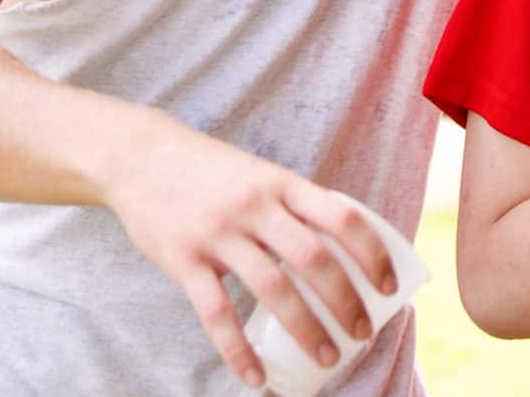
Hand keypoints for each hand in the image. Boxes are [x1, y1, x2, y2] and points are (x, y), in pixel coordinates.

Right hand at [103, 116, 395, 389]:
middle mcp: (255, 206)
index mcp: (282, 183)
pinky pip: (215, 313)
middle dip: (345, 301)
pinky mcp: (183, 260)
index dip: (371, 254)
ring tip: (327, 356)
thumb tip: (339, 246)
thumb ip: (294, 205)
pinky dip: (237, 350)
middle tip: (363, 332)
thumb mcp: (261, 173)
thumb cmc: (210, 170)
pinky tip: (255, 376)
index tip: (389, 285)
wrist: (140, 155)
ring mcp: (218, 233)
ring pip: (272, 289)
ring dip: (306, 328)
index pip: (342, 218)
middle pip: (313, 259)